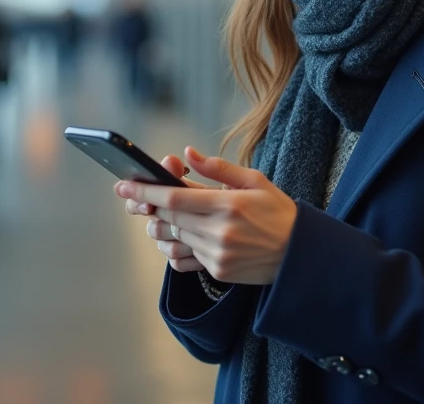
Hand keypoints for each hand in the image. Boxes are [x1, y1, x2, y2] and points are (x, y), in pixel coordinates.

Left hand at [115, 147, 297, 285]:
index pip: (175, 198)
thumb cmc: (277, 212)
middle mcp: (220, 232)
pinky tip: (177, 236)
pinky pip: (183, 258)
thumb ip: (219, 168)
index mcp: (228, 205)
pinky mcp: (217, 270)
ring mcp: (217, 254)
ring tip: (159, 216)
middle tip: (132, 196)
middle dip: (147, 206)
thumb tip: (187, 154)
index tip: (124, 185)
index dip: (145, 191)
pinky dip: (174, 246)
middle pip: (168, 218)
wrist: (298, 254)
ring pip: (173, 238)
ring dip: (161, 226)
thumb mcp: (254, 181)